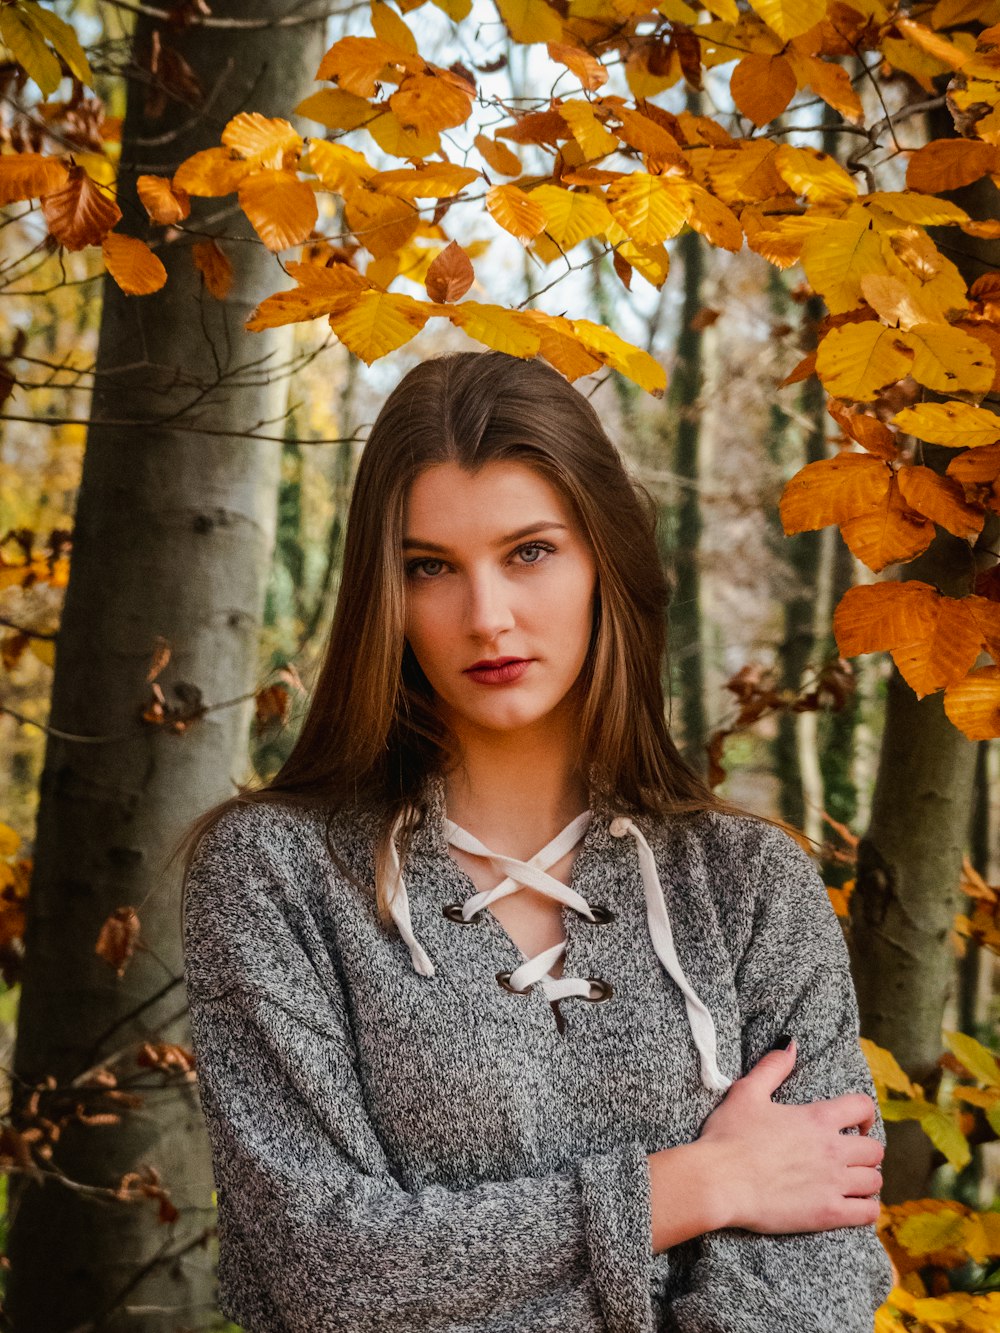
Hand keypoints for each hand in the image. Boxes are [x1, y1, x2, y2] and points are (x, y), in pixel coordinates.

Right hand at [697, 1040, 883, 1234]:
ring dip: (866, 1179)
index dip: (865, 1114)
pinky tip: (853, 1206)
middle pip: (875, 1150)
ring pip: (874, 1182)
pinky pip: (868, 1213)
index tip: (857, 1124)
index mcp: (817, 1118)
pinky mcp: (828, 1214)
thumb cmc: (729, 1136)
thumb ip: (773, 1067)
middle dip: (865, 1151)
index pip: (862, 1107)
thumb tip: (791, 1043)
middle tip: (850, 1156)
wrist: (719, 1182)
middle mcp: (832, 1149)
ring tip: (851, 1181)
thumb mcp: (747, 1092)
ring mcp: (833, 1183)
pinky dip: (866, 1209)